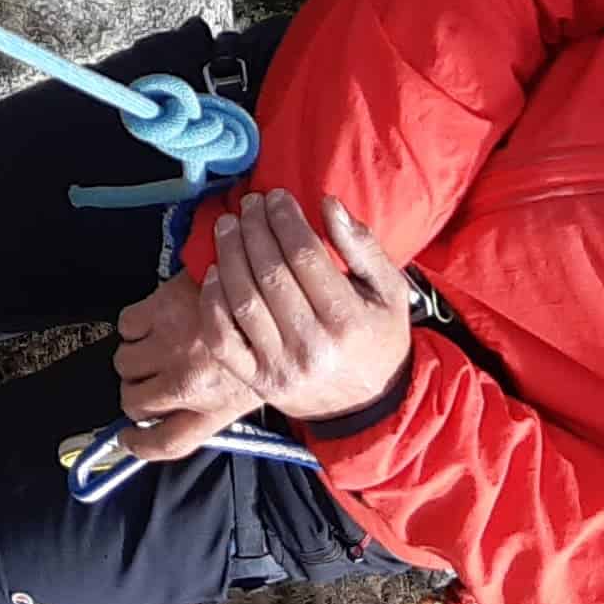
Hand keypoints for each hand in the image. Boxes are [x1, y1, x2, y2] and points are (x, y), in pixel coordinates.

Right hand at [104, 265, 270, 464]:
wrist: (270, 288)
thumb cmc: (262, 334)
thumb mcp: (249, 388)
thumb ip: (212, 408)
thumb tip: (172, 414)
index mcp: (214, 408)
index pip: (164, 443)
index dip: (139, 444)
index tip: (127, 437)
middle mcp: (189, 384)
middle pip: (135, 403)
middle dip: (136, 394)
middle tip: (148, 381)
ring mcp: (173, 348)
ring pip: (124, 364)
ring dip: (134, 358)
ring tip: (155, 347)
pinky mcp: (161, 312)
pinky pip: (125, 327)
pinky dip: (134, 325)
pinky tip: (155, 320)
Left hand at [199, 192, 414, 422]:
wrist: (371, 406)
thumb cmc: (378, 338)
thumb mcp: (390, 291)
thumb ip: (363, 247)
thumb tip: (328, 204)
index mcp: (348, 321)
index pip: (305, 256)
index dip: (285, 219)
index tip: (276, 197)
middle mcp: (312, 347)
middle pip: (270, 274)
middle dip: (254, 229)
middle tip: (248, 204)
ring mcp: (280, 367)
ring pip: (242, 301)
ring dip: (229, 255)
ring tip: (228, 227)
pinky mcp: (257, 381)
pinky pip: (223, 338)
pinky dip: (212, 302)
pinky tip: (214, 271)